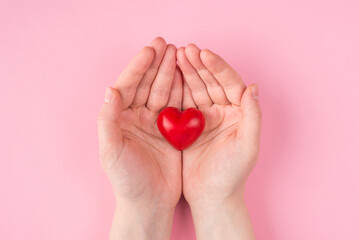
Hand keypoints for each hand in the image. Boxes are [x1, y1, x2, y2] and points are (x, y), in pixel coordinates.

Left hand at [97, 37, 181, 239]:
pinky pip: (178, 106)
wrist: (149, 202)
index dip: (138, 67)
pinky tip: (189, 77)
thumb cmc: (126, 180)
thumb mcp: (111, 151)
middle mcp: (137, 117)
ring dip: (171, 73)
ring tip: (180, 54)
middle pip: (147, 84)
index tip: (150, 50)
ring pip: (163, 91)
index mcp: (120, 118)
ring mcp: (155, 123)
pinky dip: (183, 91)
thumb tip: (110, 89)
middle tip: (168, 44)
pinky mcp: (172, 131)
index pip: (128, 86)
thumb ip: (107, 120)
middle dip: (157, 64)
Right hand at [177, 44, 261, 238]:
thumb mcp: (247, 147)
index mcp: (238, 114)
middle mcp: (223, 112)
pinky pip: (182, 103)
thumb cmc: (231, 175)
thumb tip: (254, 88)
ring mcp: (204, 118)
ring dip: (186, 72)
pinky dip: (175, 89)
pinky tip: (167, 76)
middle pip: (211, 82)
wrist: (211, 197)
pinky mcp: (188, 126)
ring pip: (195, 89)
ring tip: (175, 56)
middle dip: (199, 65)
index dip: (218, 68)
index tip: (204, 53)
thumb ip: (252, 117)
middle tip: (185, 49)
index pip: (230, 84)